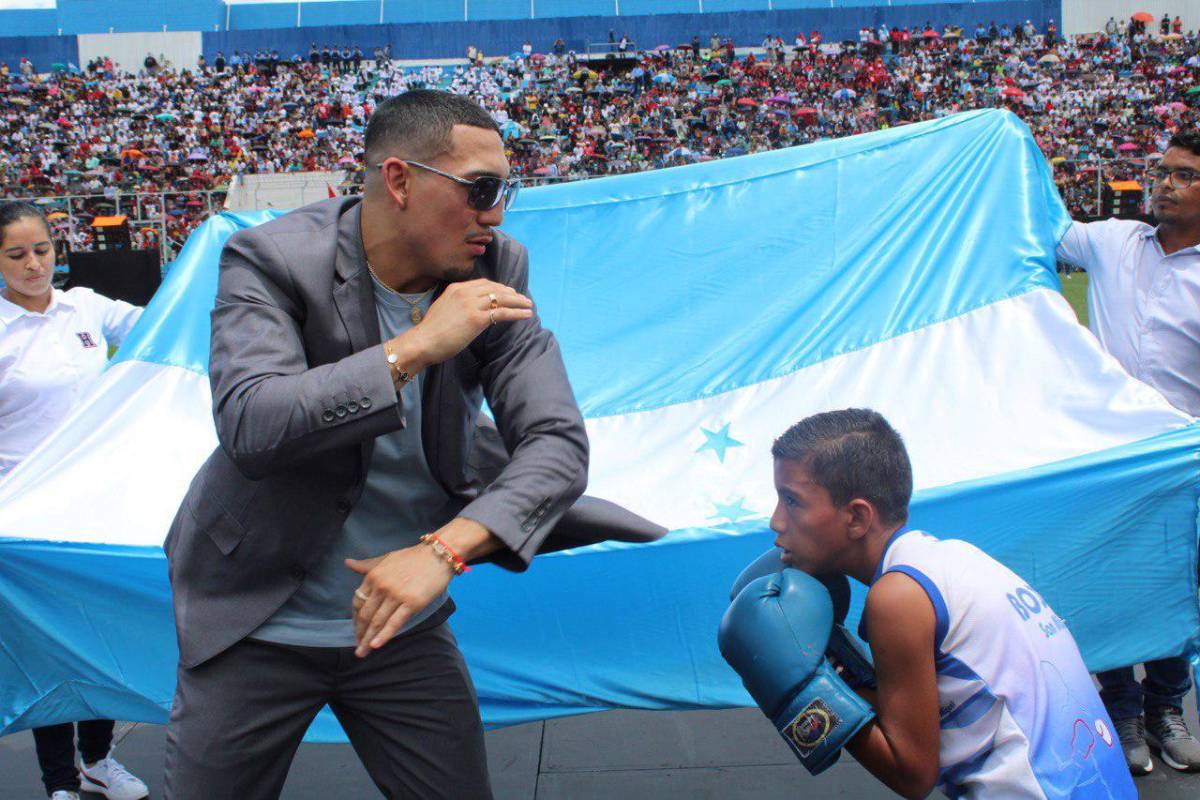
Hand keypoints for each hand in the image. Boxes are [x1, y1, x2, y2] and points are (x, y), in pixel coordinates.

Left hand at [346, 544, 455, 657]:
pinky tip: (376, 645)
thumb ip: (367, 565)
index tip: (356, 629)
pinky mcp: (412, 603)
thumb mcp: (387, 558)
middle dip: (360, 633)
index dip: (355, 619)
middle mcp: (382, 586)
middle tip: (358, 647)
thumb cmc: (413, 557)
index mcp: (373, 576)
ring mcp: (396, 595)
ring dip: (368, 639)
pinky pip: (394, 623)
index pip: (357, 602)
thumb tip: (347, 563)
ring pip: (377, 621)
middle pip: (365, 615)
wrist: (438, 554)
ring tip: (363, 652)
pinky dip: (384, 636)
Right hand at [397, 279, 532, 367]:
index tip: (507, 292)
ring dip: (518, 301)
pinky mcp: (477, 319)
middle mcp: (464, 293)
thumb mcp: (443, 310)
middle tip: (522, 298)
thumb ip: (457, 306)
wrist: (422, 342)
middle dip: (511, 293)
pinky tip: (526, 315)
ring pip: (501, 298)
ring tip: (528, 305)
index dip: (498, 287)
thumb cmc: (431, 332)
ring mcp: (471, 305)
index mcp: (455, 289)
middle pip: (494, 288)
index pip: (483, 283)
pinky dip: (517, 312)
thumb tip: (469, 312)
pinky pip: (502, 313)